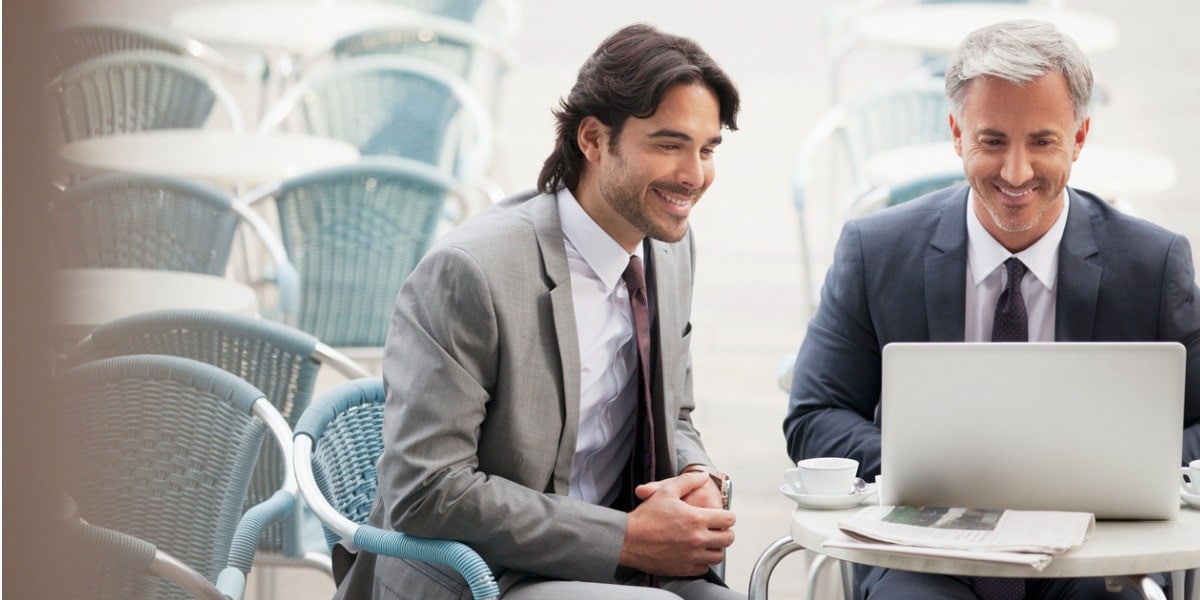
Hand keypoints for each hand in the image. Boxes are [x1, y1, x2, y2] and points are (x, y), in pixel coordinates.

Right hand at [618, 473, 735, 576]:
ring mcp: (691, 556)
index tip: (722, 516)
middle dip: (725, 532)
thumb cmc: (646, 516)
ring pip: (718, 556)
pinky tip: (694, 553)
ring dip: (715, 548)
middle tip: (717, 529)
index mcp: (696, 519)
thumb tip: (703, 476)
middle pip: (727, 539)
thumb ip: (688, 481)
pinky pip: (704, 568)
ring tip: (707, 541)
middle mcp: (697, 539)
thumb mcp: (666, 491)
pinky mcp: (684, 569)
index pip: (728, 520)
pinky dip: (702, 561)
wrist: (628, 540)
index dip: (728, 516)